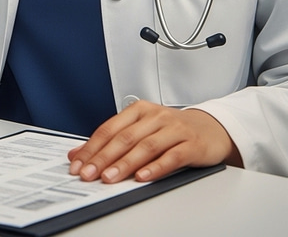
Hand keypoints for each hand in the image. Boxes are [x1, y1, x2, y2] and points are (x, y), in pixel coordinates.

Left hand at [66, 101, 239, 183]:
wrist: (210, 127)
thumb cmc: (170, 130)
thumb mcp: (141, 129)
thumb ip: (113, 140)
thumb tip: (79, 154)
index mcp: (138, 110)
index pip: (109, 129)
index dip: (92, 147)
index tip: (78, 164)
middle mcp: (155, 116)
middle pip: (124, 138)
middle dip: (103, 158)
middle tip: (89, 173)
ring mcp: (173, 129)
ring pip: (145, 147)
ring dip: (125, 164)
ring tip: (110, 178)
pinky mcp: (191, 144)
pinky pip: (171, 156)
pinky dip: (155, 167)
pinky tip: (143, 176)